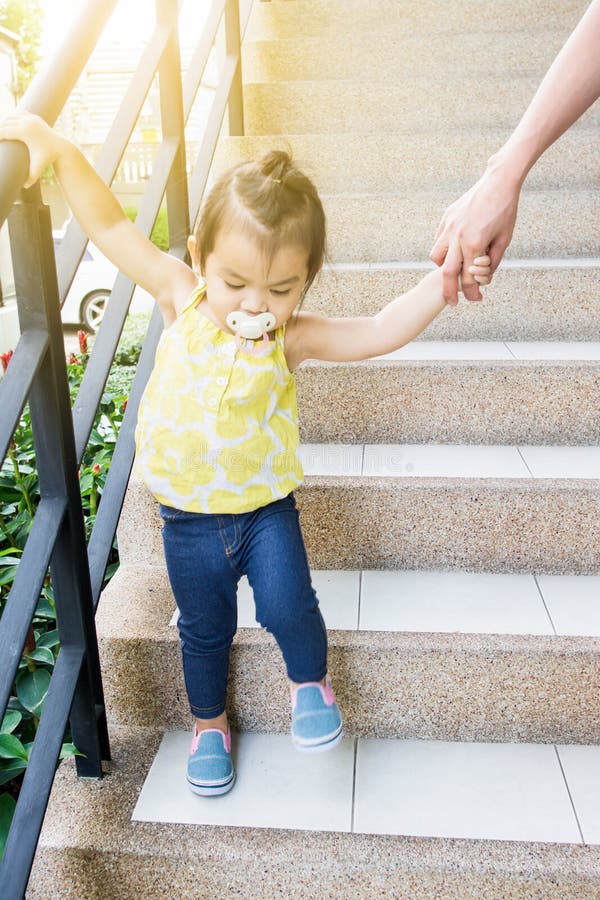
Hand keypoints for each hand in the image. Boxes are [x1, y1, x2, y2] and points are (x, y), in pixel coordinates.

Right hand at [0, 111, 64, 188]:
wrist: (61, 148)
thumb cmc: (47, 158)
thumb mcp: (38, 168)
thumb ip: (31, 178)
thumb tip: (24, 187)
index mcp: (25, 131)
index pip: (4, 131)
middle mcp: (27, 121)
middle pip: (5, 122)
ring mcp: (31, 117)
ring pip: (10, 116)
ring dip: (3, 122)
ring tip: (0, 132)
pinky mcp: (34, 116)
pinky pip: (18, 114)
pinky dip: (11, 118)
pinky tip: (7, 124)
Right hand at [430, 162, 520, 304]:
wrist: (498, 182)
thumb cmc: (505, 210)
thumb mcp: (505, 239)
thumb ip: (493, 260)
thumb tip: (483, 275)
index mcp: (475, 244)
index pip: (469, 278)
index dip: (472, 293)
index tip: (475, 299)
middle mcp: (458, 238)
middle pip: (447, 274)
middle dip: (449, 292)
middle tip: (452, 303)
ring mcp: (449, 228)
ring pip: (437, 258)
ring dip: (444, 268)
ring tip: (454, 270)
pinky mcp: (446, 219)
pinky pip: (439, 241)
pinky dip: (444, 251)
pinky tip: (454, 250)